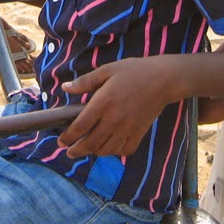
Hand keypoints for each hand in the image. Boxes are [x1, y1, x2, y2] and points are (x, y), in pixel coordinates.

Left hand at [58, 57, 183, 157]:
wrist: (163, 79)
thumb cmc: (133, 71)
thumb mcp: (107, 70)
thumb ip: (85, 81)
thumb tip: (65, 88)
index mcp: (103, 102)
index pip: (80, 127)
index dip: (68, 137)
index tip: (61, 141)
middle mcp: (114, 119)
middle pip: (91, 143)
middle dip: (77, 150)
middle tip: (69, 152)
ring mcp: (128, 128)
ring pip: (107, 149)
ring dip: (94, 153)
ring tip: (87, 150)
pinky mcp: (139, 132)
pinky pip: (125, 149)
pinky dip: (115, 152)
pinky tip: (109, 148)